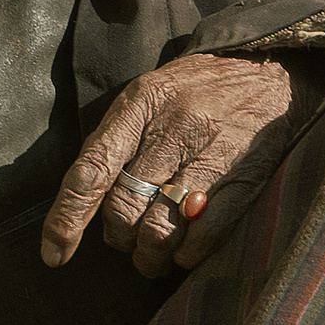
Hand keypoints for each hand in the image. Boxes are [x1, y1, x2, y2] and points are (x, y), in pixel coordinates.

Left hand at [40, 53, 324, 277]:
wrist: (270, 69)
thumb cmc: (198, 88)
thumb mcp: (151, 93)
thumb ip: (117, 138)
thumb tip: (82, 200)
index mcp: (143, 102)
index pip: (92, 167)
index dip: (67, 216)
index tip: (54, 253)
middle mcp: (174, 127)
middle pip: (123, 206)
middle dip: (117, 235)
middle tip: (124, 236)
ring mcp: (211, 155)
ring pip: (159, 229)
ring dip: (148, 254)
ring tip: (151, 252)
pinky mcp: (245, 180)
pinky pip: (203, 238)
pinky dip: (186, 255)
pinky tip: (185, 247)